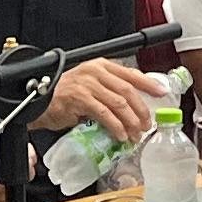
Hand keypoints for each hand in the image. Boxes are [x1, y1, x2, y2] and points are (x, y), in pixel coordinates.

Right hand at [35, 57, 156, 145]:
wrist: (40, 103)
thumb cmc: (64, 96)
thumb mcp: (90, 88)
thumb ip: (109, 92)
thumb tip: (133, 108)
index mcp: (101, 66)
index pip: (130, 74)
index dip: (148, 84)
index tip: (162, 93)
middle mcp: (95, 72)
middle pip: (127, 90)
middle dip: (141, 110)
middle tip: (146, 124)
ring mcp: (87, 84)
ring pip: (118, 103)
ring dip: (130, 122)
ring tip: (135, 134)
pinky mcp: (80, 98)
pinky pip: (104, 114)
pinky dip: (115, 126)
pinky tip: (120, 135)